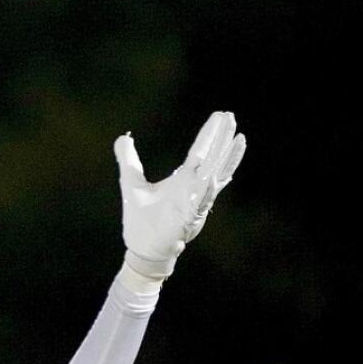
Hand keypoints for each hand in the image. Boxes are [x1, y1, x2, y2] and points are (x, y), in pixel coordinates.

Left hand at [114, 111, 245, 280]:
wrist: (141, 248)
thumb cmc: (141, 219)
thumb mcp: (131, 183)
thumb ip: (128, 160)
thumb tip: (123, 137)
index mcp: (184, 178)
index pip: (201, 151)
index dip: (211, 134)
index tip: (221, 115)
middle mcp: (194, 187)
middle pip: (214, 158)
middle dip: (223, 138)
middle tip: (232, 116)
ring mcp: (195, 202)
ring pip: (216, 176)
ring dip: (227, 158)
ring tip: (238, 139)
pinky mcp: (190, 218)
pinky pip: (202, 202)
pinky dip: (209, 190)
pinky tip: (216, 176)